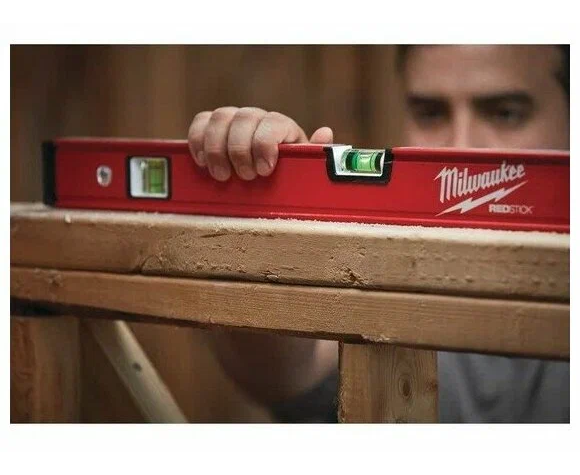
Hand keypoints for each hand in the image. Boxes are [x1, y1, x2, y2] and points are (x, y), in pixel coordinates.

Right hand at [187, 107, 332, 180]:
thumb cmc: (285, 173)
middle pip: (243, 117)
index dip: (265, 144)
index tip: (264, 170)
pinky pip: (200, 122)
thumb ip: (314, 153)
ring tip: (221, 175)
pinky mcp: (211, 128)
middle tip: (244, 177)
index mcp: (281, 126)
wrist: (266, 174)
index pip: (273, 123)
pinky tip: (203, 162)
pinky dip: (197, 141)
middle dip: (240, 149)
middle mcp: (256, 117)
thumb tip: (325, 134)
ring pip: (220, 117)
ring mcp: (232, 120)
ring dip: (217, 148)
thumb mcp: (303, 168)